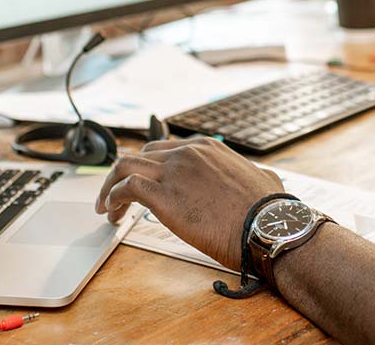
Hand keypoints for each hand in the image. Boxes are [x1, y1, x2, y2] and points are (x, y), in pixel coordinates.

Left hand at [95, 137, 283, 270]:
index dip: (149, 167)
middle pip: (141, 155)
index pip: (164, 149)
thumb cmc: (268, 211)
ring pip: (125, 166)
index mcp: (206, 148)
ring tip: (106, 206)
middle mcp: (187, 153)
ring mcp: (173, 172)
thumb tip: (263, 180)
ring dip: (110, 186)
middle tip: (118, 196)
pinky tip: (112, 213)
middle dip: (125, 175)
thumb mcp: (263, 178)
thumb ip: (252, 175)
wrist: (267, 226)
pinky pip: (126, 188)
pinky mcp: (163, 196)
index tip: (142, 183)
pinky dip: (112, 198)